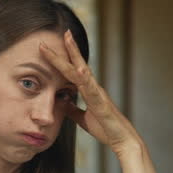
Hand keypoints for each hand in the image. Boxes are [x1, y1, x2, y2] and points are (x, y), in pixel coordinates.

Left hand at [39, 30, 141, 155]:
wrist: (121, 140)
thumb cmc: (105, 129)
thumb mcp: (82, 118)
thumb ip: (72, 109)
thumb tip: (61, 101)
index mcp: (89, 90)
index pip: (72, 71)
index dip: (62, 59)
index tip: (51, 46)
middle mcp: (93, 88)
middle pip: (78, 65)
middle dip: (69, 48)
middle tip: (63, 31)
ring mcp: (98, 94)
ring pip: (83, 71)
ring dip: (75, 55)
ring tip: (68, 40)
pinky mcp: (102, 104)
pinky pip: (92, 89)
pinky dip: (86, 78)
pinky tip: (80, 68)